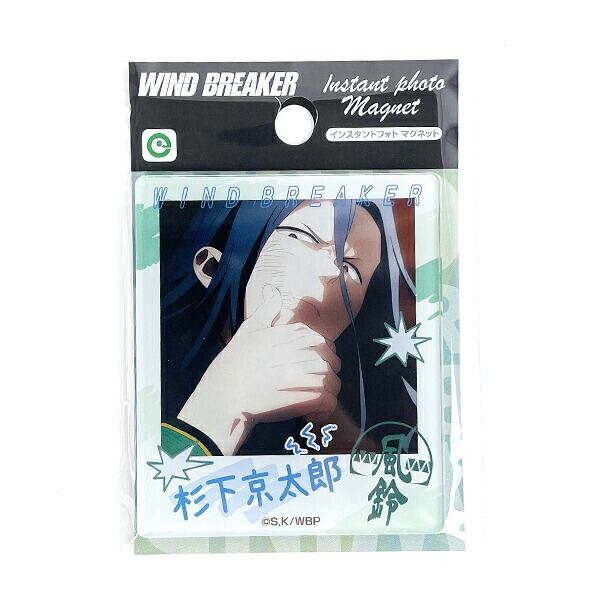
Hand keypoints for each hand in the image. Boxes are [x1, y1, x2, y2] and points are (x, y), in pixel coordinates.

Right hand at [177, 285, 340, 454]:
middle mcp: (292, 353)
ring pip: (331, 378)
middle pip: (328, 356)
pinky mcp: (299, 400)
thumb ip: (266, 309)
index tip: (311, 360)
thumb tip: (273, 289)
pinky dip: (325, 406)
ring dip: (327, 387)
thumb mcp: (248, 331)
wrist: (222, 399)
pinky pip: (328, 399)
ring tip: (315, 394)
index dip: (318, 348)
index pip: (316, 337)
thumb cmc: (233, 365)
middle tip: (316, 378)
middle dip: (327, 367)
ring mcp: (297, 376)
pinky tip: (313, 410)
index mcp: (284, 336)